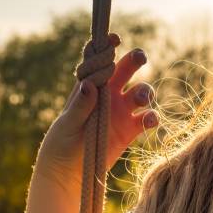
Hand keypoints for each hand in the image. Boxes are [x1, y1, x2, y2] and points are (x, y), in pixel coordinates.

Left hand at [36, 34, 157, 188]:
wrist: (68, 173)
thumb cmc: (61, 144)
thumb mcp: (67, 125)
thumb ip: (80, 106)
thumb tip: (89, 84)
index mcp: (89, 87)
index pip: (99, 61)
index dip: (108, 46)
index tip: (114, 38)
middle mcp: (108, 95)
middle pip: (126, 69)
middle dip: (135, 60)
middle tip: (140, 57)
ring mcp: (121, 112)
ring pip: (141, 92)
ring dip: (145, 91)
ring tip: (140, 98)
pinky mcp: (130, 130)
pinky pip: (147, 118)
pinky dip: (152, 117)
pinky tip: (149, 121)